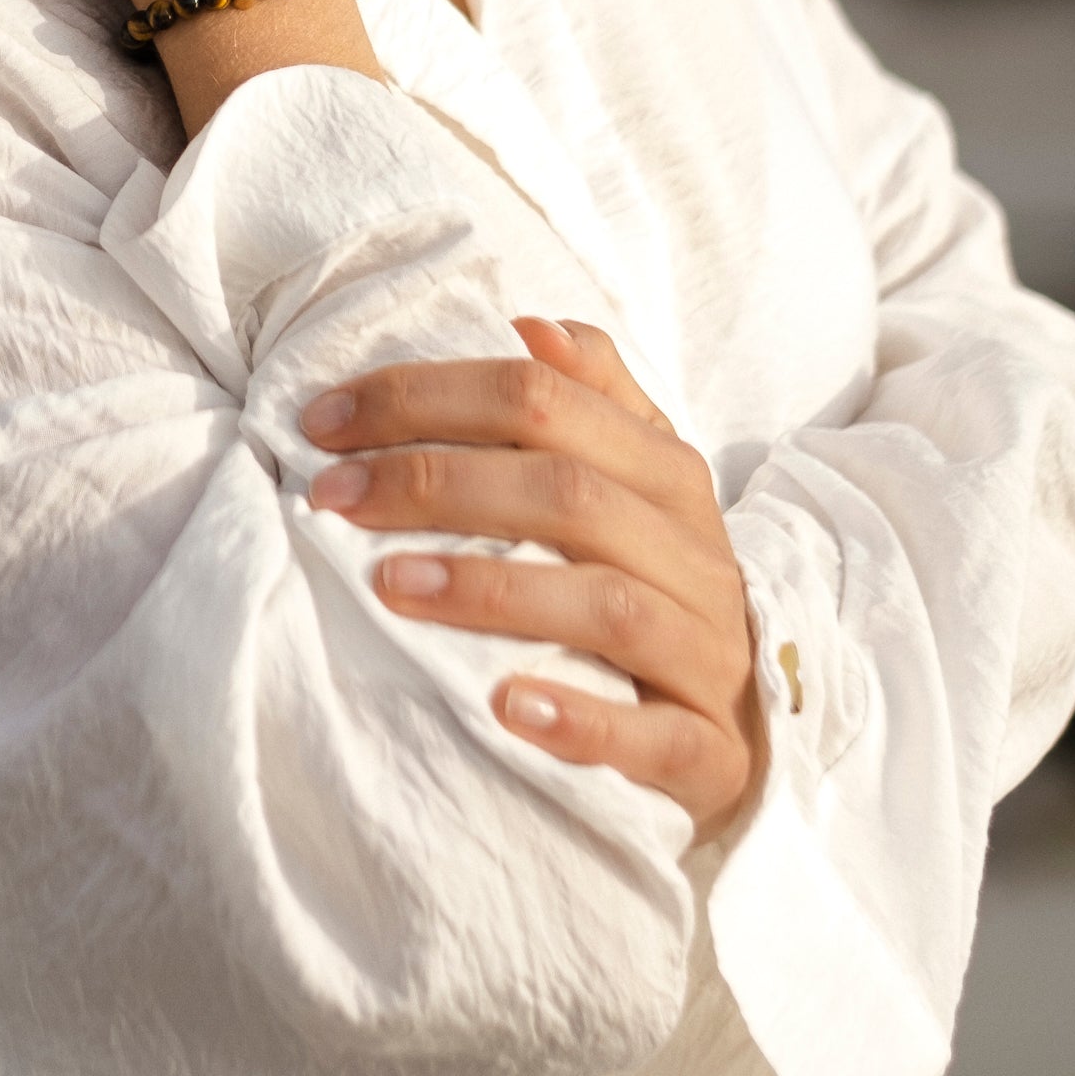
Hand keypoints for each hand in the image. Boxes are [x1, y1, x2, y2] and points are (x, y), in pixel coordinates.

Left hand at [301, 313, 762, 841]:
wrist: (749, 717)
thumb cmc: (656, 579)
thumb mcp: (637, 478)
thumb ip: (591, 395)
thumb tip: (529, 325)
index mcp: (665, 470)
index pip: (541, 399)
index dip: (425, 398)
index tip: (324, 423)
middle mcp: (694, 551)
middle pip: (566, 492)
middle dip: (435, 483)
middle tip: (332, 498)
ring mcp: (707, 652)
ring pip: (606, 604)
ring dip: (491, 592)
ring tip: (391, 587)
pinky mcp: (710, 751)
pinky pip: (653, 737)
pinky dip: (579, 722)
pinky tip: (504, 708)